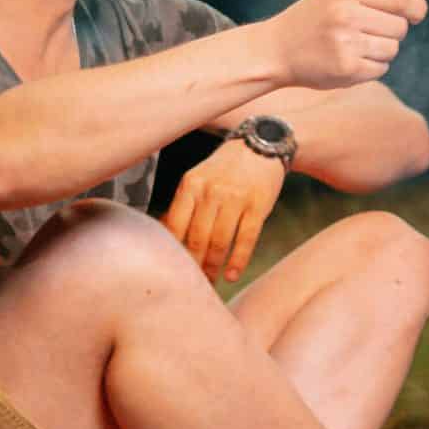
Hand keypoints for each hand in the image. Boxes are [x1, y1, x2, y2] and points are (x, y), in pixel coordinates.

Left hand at [160, 138, 285, 283]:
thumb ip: (184, 206)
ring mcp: (236, 198)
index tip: (173, 270)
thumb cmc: (225, 168)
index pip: (176, 226)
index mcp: (190, 184)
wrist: (261, 145)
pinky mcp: (258, 205)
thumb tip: (167, 239)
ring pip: (220, 241)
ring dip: (214, 266)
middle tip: (192, 284)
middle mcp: (211, 191)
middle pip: (197, 237)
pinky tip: (232, 275)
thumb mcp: (198, 179)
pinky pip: (247, 238)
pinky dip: (238, 260)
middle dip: (193, 265)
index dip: (174, 252)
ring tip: (211, 281)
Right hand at [263, 0, 428, 89]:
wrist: (275, 50)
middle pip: (400, 27)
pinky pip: (381, 68)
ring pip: (392, 49)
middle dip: (391, 31)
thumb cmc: (313, 20)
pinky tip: (348, 60)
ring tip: (353, 46)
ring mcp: (347, 42)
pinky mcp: (347, 68)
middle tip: (366, 33)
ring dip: (381, 51)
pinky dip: (371, 67)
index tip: (417, 14)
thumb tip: (418, 9)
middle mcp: (346, 14)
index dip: (417, 8)